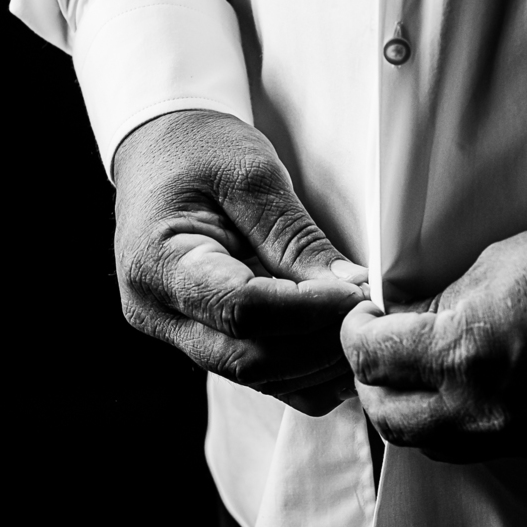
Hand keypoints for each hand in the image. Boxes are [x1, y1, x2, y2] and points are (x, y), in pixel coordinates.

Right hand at [113, 110, 367, 415]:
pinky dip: (304, 372)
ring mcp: (174, 332)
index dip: (308, 310)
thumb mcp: (251, 174)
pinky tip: (337, 345)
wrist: (159, 150)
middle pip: (247, 358)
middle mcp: (157, 310)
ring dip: (317, 363)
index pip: (240, 308)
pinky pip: (257, 377)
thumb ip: (296, 237)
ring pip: (255, 377)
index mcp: (158, 261)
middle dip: (319, 343)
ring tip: (360, 326)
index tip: (357, 293)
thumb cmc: (198, 149)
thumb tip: (350, 288)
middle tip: (369, 314)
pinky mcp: (199, 340)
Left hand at [341, 223, 526, 461]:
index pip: (369, 358)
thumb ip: (438, 305)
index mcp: (461, 352)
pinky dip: (451, 424)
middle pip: (386, 416)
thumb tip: (402, 321)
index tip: (361, 317)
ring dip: (408, 409)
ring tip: (414, 374)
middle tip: (375, 349)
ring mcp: (510, 434)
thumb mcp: (489, 269)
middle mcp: (479, 406)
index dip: (353, 333)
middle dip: (369, 380)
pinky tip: (460, 392)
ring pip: (426, 442)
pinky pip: (472, 448)